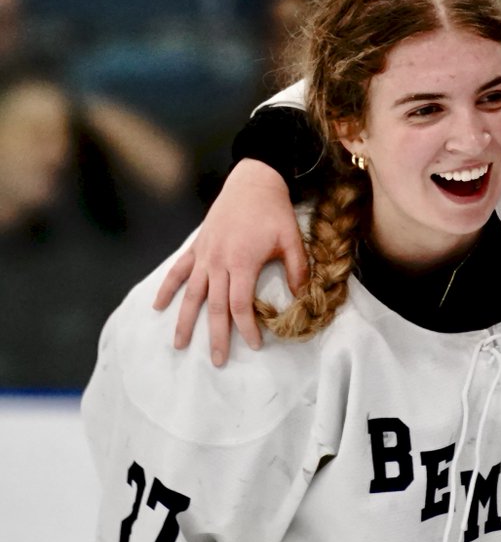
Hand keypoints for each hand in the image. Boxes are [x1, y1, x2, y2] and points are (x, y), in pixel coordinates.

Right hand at [153, 159, 307, 365]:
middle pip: (214, 307)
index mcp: (242, 262)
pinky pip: (178, 271)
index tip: (254, 345)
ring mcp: (204, 254)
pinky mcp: (197, 246)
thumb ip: (297, 270)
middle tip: (217, 361)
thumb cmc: (275, 211)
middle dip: (216, 336)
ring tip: (179, 345)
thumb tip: (300, 298)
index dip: (247, 327)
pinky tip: (159, 306)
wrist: (253, 181)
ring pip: (191, 294)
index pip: (240, 305)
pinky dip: (167, 288)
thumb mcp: (292, 240)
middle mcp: (218, 261)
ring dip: (184, 321)